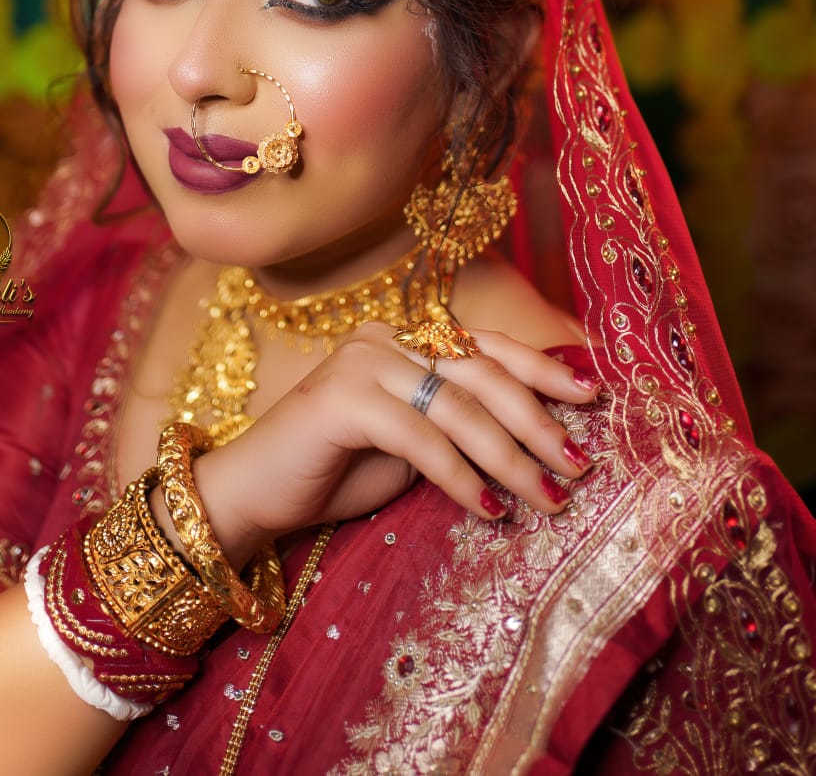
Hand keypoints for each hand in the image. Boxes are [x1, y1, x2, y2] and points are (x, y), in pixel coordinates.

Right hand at [194, 323, 600, 565]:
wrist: (253, 495)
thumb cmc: (335, 471)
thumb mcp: (413, 445)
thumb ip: (460, 427)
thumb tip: (540, 437)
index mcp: (405, 339)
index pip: (487, 347)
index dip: (542, 367)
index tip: (593, 392)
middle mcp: (386, 338)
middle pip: (483, 373)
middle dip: (538, 420)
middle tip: (578, 464)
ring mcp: (363, 362)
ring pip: (460, 407)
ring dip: (512, 458)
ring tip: (548, 498)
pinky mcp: (343, 398)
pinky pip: (422, 438)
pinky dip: (462, 476)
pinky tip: (489, 509)